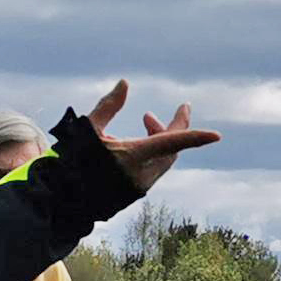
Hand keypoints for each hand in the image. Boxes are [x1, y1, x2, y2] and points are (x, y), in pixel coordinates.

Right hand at [84, 80, 221, 192]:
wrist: (63, 198)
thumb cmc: (73, 161)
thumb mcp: (88, 129)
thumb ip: (108, 106)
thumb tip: (125, 83)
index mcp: (132, 157)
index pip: (171, 144)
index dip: (194, 137)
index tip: (216, 135)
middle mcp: (141, 174)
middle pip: (172, 150)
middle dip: (173, 127)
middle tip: (165, 112)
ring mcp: (140, 185)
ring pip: (165, 160)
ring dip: (163, 139)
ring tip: (147, 121)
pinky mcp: (136, 191)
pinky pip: (155, 169)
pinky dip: (155, 153)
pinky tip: (141, 142)